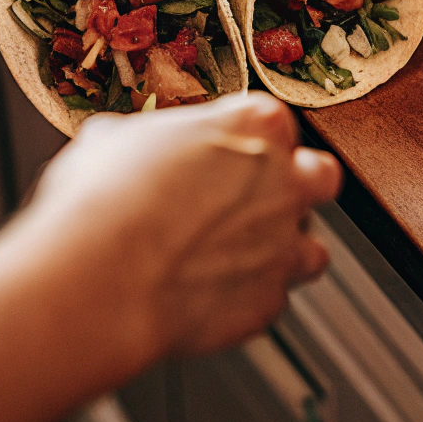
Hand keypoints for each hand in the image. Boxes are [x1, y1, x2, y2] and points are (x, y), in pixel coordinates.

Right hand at [30, 92, 342, 359]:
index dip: (245, 138)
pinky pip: (272, 297)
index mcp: (252, 125)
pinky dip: (248, 296)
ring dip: (282, 250)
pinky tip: (210, 291)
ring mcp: (284, 245)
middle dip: (297, 186)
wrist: (102, 276)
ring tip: (236, 254)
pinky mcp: (270, 301)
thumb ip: (142, 140)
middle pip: (320, 175)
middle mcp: (284, 181)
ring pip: (312, 248)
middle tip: (256, 196)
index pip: (273, 120)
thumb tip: (124, 145)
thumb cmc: (104, 199)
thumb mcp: (112, 139)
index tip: (220, 149)